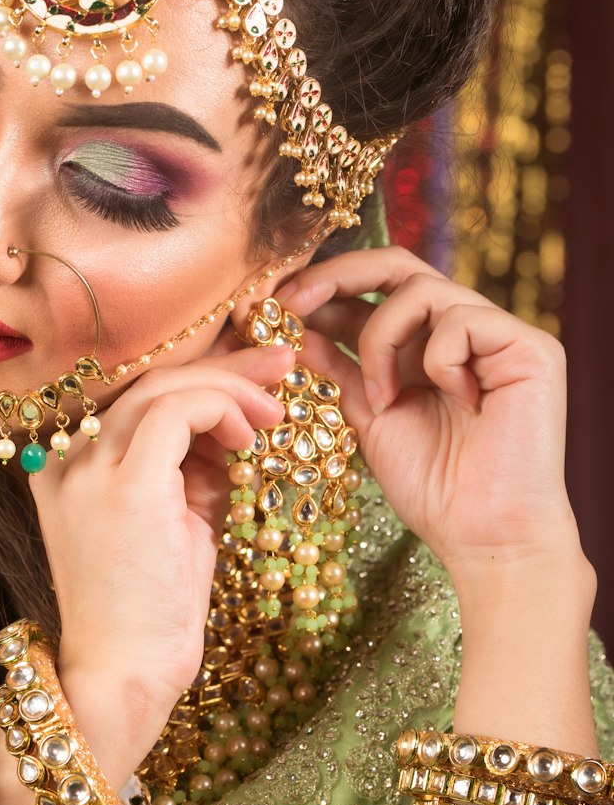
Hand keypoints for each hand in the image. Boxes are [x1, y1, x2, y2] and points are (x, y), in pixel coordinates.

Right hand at [28, 347, 289, 749]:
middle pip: (149, 377)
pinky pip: (176, 412)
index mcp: (63, 461)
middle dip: (226, 365)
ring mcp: (87, 467)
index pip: (134, 389)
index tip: (255, 374)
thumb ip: (191, 468)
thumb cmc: (148, 609)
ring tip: (275, 413)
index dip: (199, 372)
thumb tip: (234, 424)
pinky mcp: (124, 486)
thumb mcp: (171, 520)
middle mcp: (65, 455)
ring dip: (230, 388)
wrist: (123, 673)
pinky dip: (220, 410)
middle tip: (282, 365)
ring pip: (164, 386)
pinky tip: (248, 440)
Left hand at [262, 245, 585, 582]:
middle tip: (292, 301)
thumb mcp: (366, 416)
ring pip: (422, 288)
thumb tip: (292, 324)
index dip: (323, 288)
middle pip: (398, 266)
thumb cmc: (433, 489)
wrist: (485, 538)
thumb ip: (337, 367)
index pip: (374, 289)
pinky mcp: (531, 347)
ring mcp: (500, 336)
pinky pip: (462, 320)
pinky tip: (451, 399)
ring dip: (381, 338)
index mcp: (425, 346)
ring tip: (383, 397)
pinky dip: (436, 357)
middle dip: (337, 276)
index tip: (272, 307)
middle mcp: (464, 331)